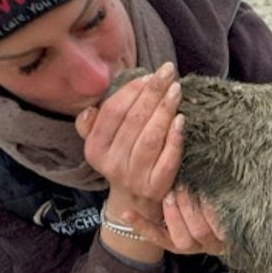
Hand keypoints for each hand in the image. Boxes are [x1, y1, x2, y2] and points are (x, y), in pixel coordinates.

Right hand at [75, 62, 182, 220]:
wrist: (133, 200)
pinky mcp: (156, 186)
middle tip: (168, 73)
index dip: (131, 91)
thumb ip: (92, 125)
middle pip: (135, 122)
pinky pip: (168, 159)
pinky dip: (175, 138)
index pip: (113, 113)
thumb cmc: (121, 158)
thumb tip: (89, 110)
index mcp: (95, 148)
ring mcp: (135, 177)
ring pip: (151, 138)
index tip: (149, 76)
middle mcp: (112, 163)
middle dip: (153, 93)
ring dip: (165, 111)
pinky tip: (181, 120)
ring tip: (176, 90)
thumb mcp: (101, 143)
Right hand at [120, 186, 227, 255]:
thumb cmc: (213, 207)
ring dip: (190, 209)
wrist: (248, 222)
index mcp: (183, 243)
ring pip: (199, 231)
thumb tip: (159, 182)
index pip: (159, 238)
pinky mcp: (234, 238)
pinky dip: (212, 209)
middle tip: (171, 191)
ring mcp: (217, 244)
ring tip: (187, 189)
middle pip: (181, 238)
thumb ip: (175, 198)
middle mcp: (199, 247)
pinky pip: (220, 226)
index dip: (142, 227)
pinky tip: (208, 194)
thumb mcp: (192, 204)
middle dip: (173, 213)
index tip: (125, 213)